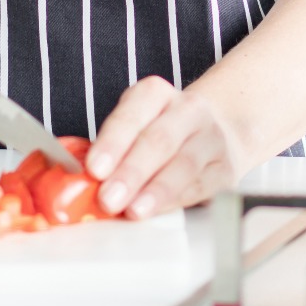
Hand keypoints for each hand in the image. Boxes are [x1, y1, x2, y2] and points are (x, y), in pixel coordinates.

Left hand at [86, 76, 240, 217]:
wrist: (217, 132)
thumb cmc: (161, 133)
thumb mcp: (135, 125)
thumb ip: (111, 151)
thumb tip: (80, 184)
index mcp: (155, 94)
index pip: (132, 114)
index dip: (112, 142)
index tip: (94, 168)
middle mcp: (187, 110)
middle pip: (159, 139)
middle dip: (131, 172)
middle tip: (108, 198)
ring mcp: (211, 137)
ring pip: (184, 163)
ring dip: (156, 190)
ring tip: (134, 211)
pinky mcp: (225, 167)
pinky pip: (200, 185)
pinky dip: (176, 200)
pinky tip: (158, 211)